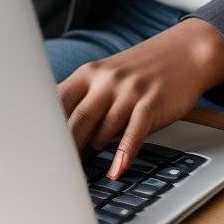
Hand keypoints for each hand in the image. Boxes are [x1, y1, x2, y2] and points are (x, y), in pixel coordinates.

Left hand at [58, 18, 223, 180]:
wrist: (185, 52)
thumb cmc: (142, 69)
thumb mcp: (108, 75)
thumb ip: (85, 98)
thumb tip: (59, 133)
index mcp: (89, 73)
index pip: (58, 102)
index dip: (46, 128)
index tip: (37, 150)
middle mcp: (106, 80)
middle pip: (77, 120)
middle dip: (67, 148)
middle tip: (57, 170)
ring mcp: (130, 91)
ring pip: (104, 130)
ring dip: (97, 151)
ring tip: (88, 171)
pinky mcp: (151, 103)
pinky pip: (133, 133)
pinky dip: (123, 155)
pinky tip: (116, 170)